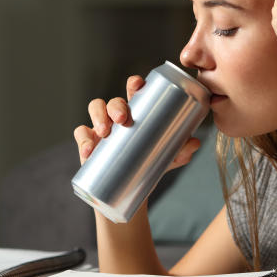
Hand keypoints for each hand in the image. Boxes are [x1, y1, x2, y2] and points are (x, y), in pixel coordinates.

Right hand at [73, 75, 200, 165]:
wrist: (128, 193)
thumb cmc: (147, 166)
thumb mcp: (166, 159)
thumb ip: (180, 151)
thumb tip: (195, 142)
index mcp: (137, 113)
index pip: (134, 91)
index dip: (134, 84)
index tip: (138, 83)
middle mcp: (117, 116)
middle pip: (114, 100)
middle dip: (116, 105)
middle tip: (123, 119)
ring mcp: (100, 128)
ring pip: (95, 109)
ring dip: (98, 117)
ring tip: (105, 133)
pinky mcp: (87, 142)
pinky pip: (81, 134)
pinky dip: (83, 140)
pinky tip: (89, 151)